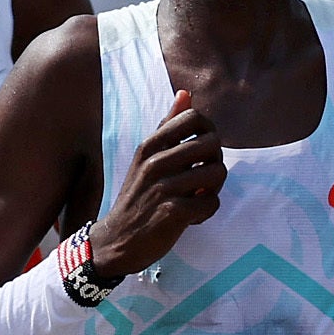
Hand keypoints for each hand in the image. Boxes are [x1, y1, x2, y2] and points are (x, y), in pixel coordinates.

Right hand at [88, 92, 224, 276]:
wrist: (116, 241)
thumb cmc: (138, 197)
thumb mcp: (146, 158)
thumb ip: (167, 127)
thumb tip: (186, 94)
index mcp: (150, 146)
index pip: (194, 118)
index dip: (209, 132)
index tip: (203, 151)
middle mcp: (155, 162)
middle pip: (212, 143)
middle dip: (216, 161)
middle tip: (203, 178)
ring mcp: (164, 187)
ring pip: (217, 173)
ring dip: (214, 188)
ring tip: (198, 197)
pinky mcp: (173, 212)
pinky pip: (212, 202)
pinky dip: (207, 211)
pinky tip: (193, 216)